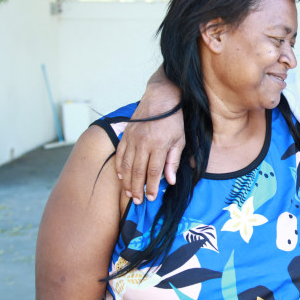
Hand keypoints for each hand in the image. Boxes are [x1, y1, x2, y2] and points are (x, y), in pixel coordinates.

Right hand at [114, 67, 183, 203]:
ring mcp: (133, 139)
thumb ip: (174, 161)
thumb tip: (170, 181)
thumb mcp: (180, 140)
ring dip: (127, 182)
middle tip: (138, 201)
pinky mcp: (126, 135)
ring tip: (129, 193)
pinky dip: (119, 167)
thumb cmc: (173, 120)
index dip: (152, 187)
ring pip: (126, 165)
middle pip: (138, 171)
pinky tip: (121, 177)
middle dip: (137, 189)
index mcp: (159, 145)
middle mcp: (144, 143)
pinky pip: (120, 154)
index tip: (151, 198)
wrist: (161, 98)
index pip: (154, 172)